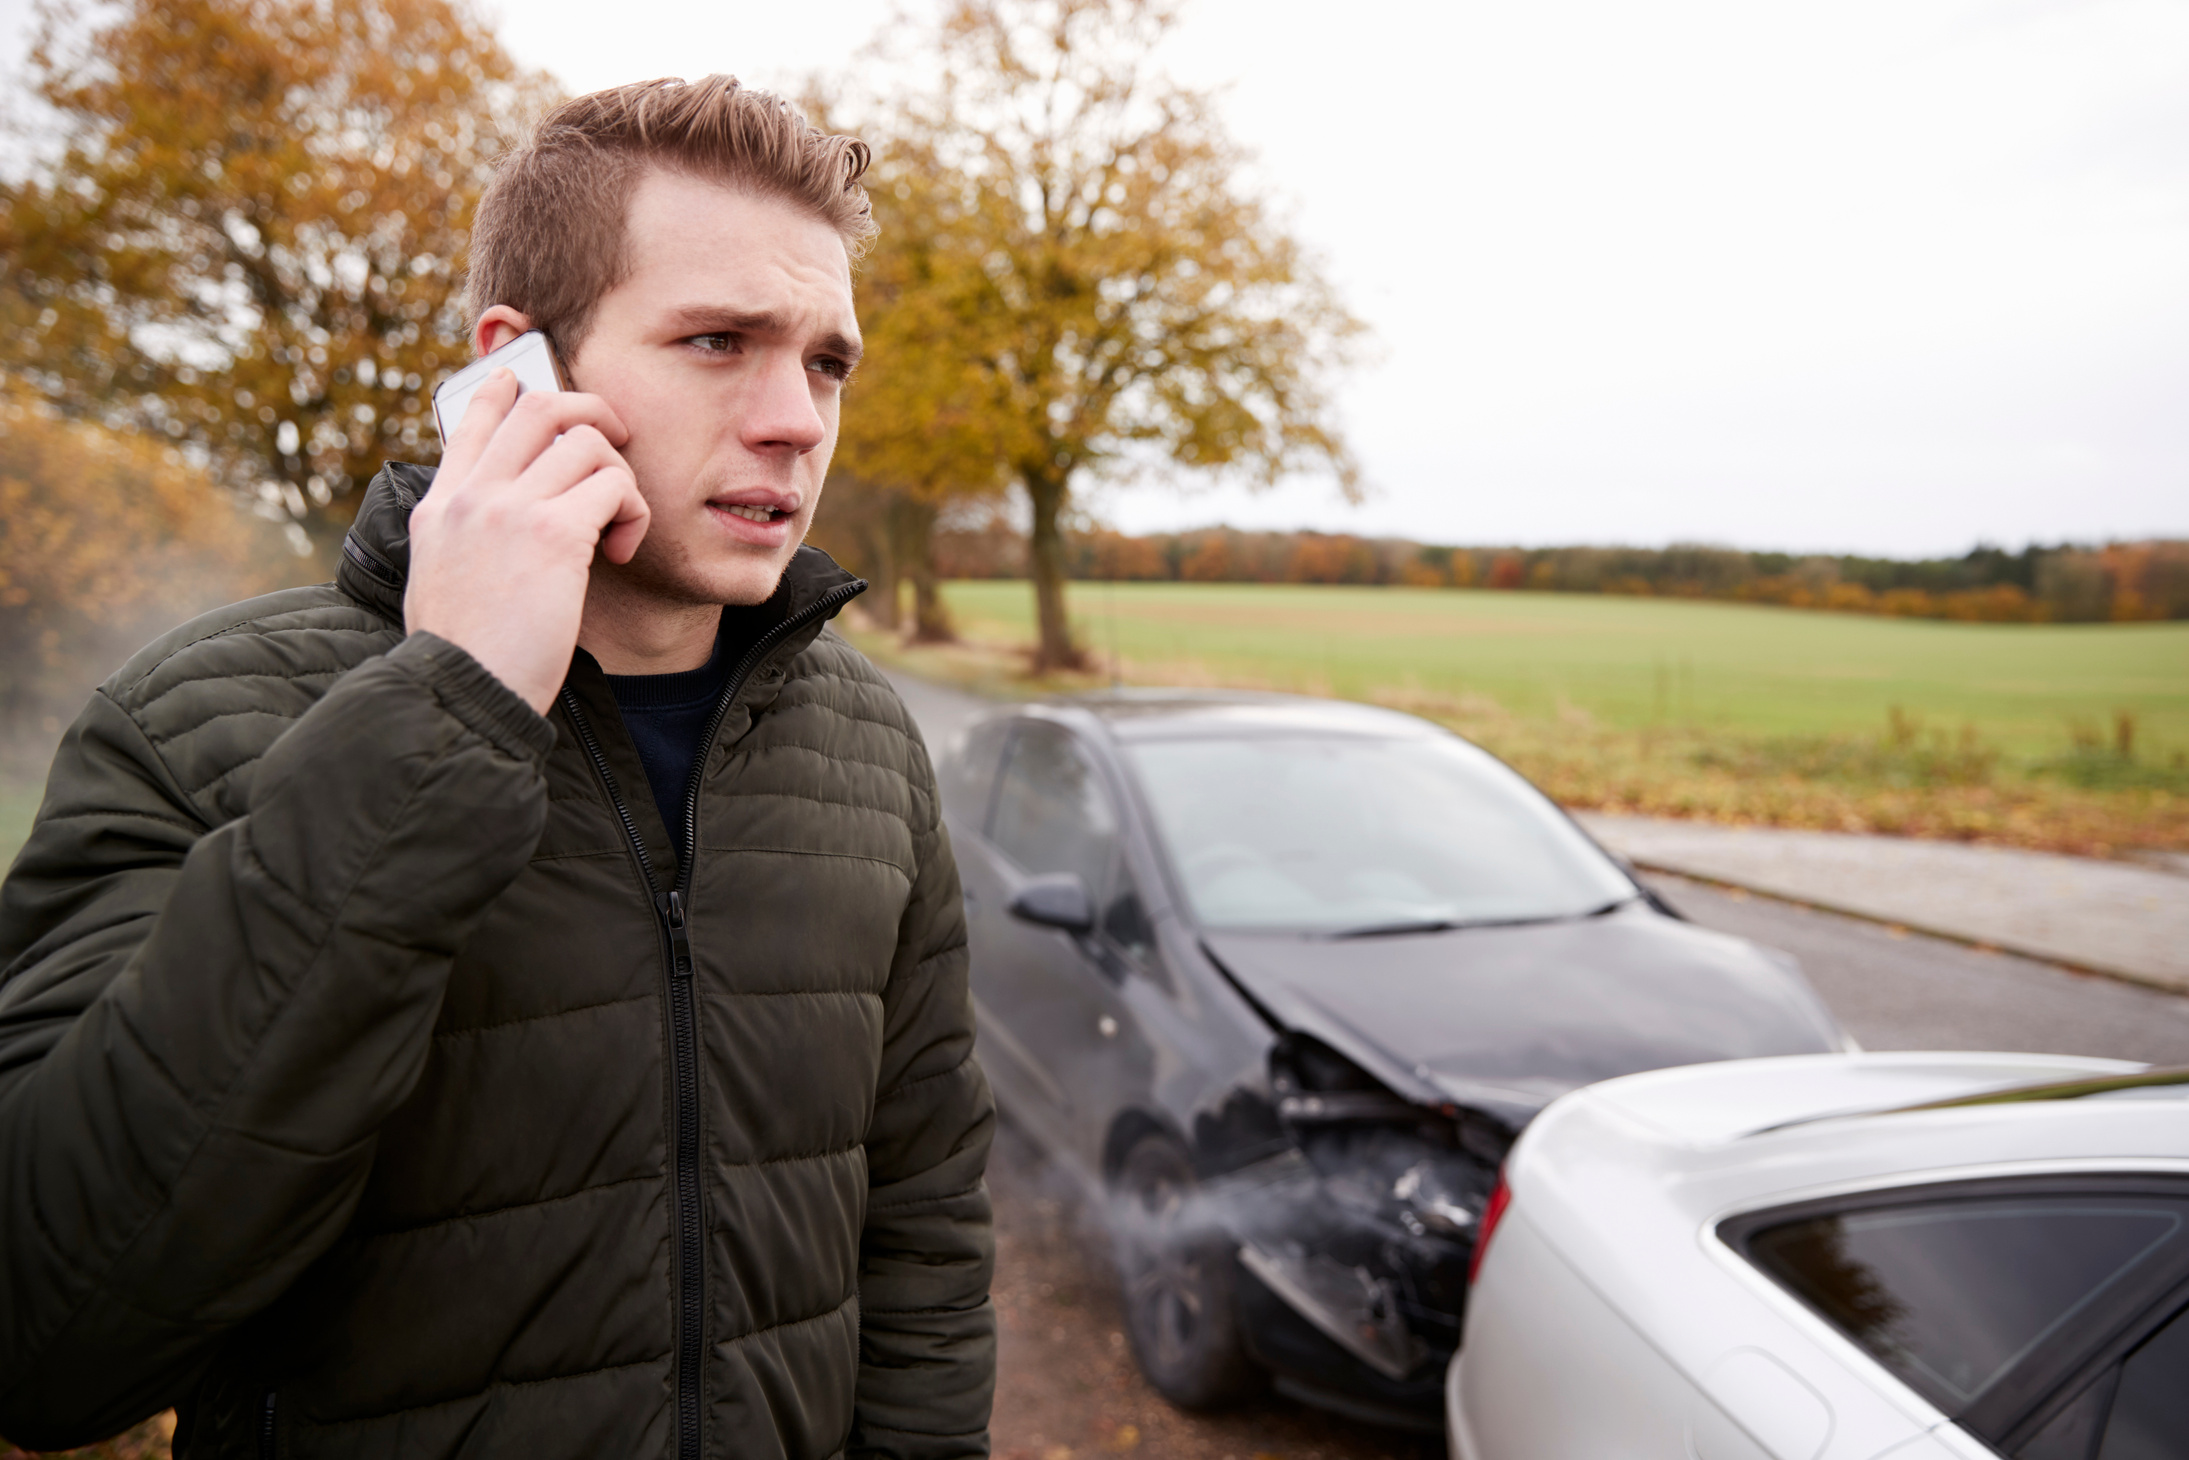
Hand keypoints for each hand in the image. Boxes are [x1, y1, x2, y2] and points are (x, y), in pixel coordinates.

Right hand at [404, 371, 648, 712]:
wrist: (463, 694)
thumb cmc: (466, 658)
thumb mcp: (440, 583)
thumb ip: (462, 541)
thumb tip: (483, 525)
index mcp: (441, 507)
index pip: (474, 420)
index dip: (505, 390)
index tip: (521, 378)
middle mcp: (472, 496)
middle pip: (540, 406)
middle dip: (592, 412)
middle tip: (617, 444)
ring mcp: (509, 508)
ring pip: (587, 440)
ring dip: (620, 478)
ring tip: (617, 528)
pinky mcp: (553, 534)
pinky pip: (614, 485)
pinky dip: (632, 513)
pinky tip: (620, 552)